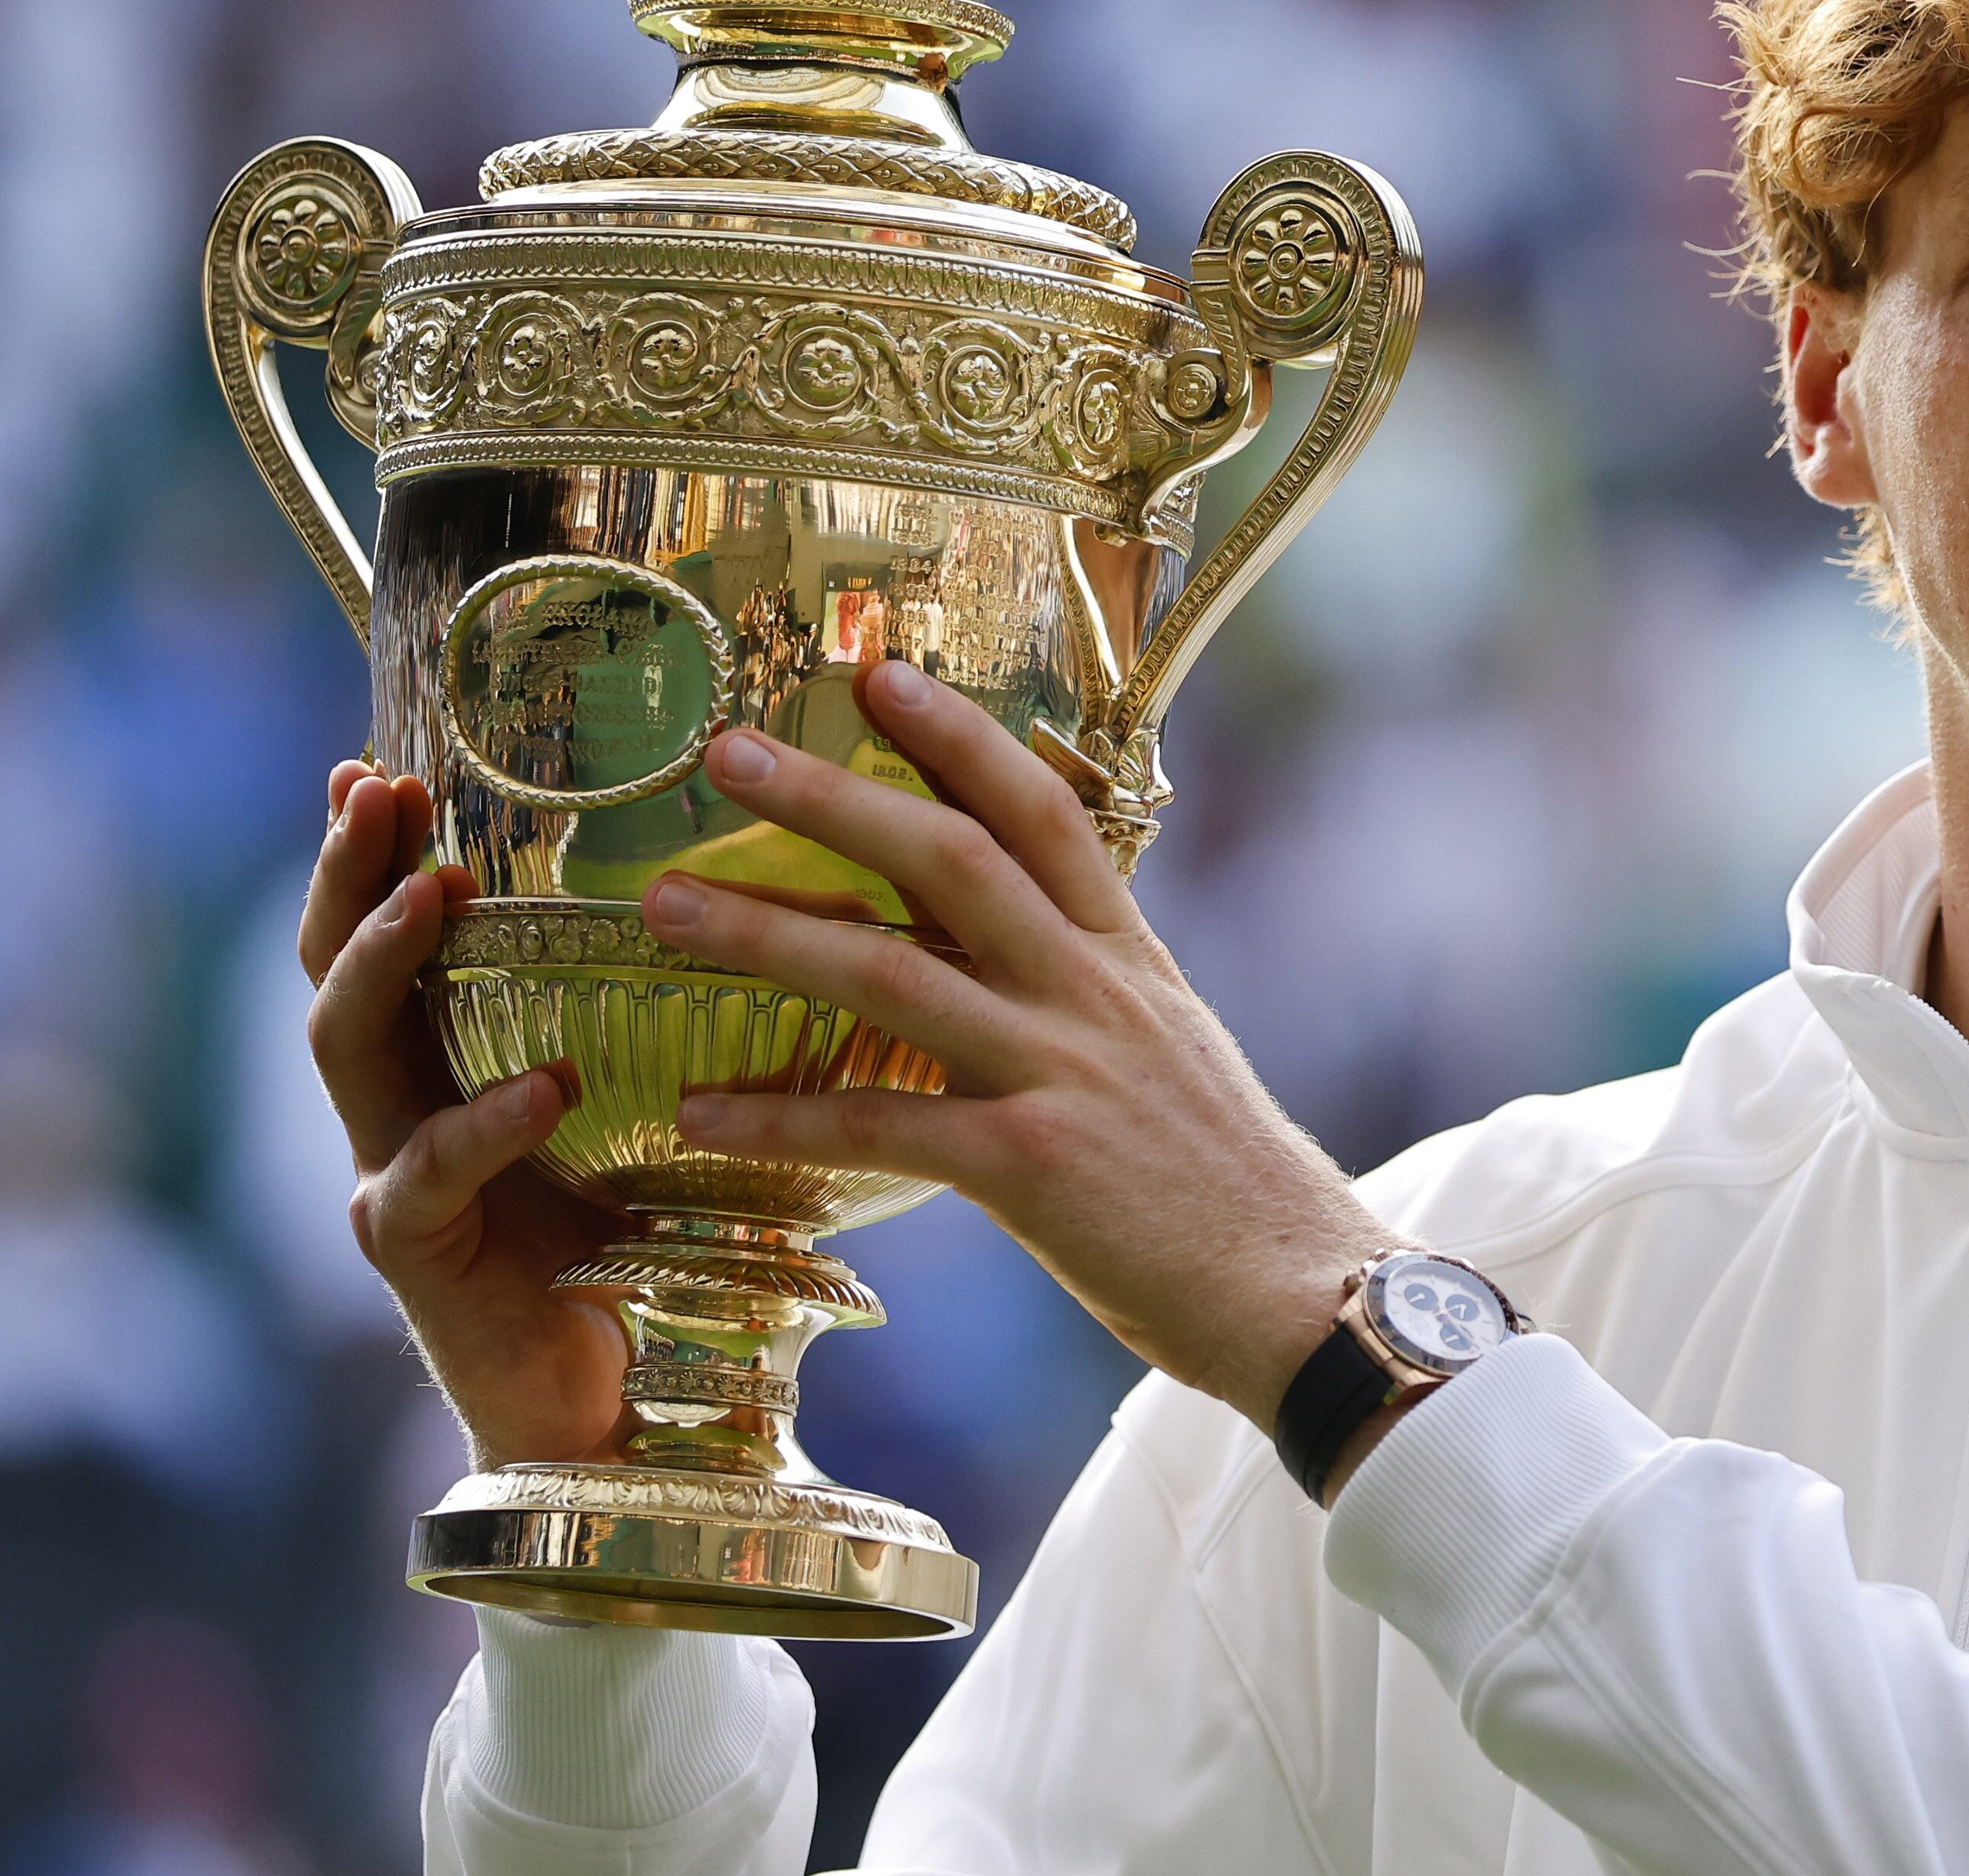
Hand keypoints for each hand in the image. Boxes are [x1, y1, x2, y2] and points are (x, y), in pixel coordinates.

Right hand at [301, 762, 627, 1468]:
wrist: (624, 1414)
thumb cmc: (653, 1252)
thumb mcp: (664, 1114)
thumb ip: (678, 1029)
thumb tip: (783, 902)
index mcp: (453, 1067)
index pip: (391, 937)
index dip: (375, 853)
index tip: (383, 760)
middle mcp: (402, 1113)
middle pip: (335, 969)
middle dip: (348, 873)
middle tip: (372, 786)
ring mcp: (396, 1183)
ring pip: (345, 1051)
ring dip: (383, 964)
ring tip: (428, 897)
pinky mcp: (420, 1260)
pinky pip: (426, 1178)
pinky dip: (481, 1124)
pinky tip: (539, 1085)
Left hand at [646, 664, 1402, 1434]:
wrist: (1303, 1294)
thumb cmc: (1229, 1190)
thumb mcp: (1172, 1056)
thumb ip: (1090, 1000)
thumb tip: (1012, 963)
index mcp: (1129, 962)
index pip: (1044, 813)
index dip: (960, 737)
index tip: (882, 674)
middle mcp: (1095, 995)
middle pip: (952, 859)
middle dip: (835, 795)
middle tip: (729, 751)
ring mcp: (1062, 1072)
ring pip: (893, 970)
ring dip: (768, 931)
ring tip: (665, 906)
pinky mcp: (1030, 1164)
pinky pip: (881, 1123)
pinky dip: (781, 1116)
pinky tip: (698, 1111)